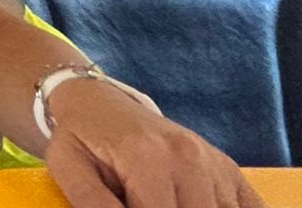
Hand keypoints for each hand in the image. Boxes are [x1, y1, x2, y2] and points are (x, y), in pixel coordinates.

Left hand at [44, 76, 264, 207]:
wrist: (101, 103)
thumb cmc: (82, 139)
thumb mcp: (70, 169)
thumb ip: (95, 205)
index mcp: (148, 158)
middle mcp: (190, 158)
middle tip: (143, 205)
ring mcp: (215, 163)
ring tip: (167, 202)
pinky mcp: (231, 171)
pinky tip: (199, 206)